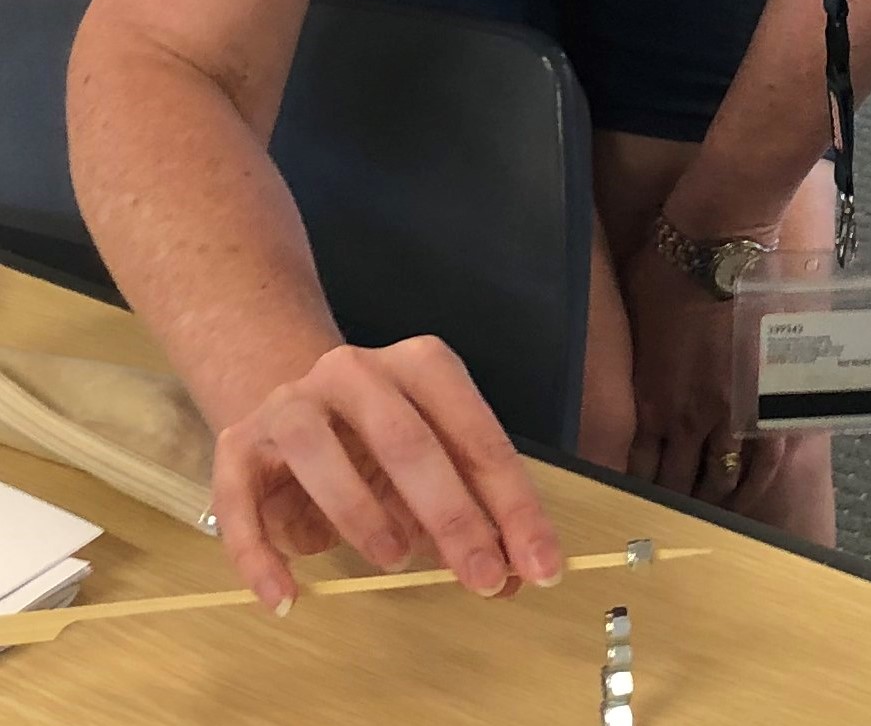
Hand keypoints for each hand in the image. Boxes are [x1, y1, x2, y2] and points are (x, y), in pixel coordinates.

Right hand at [210, 336, 563, 612]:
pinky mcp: (237, 444)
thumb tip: (519, 574)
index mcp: (419, 365)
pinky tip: (286, 598)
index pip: (476, 435)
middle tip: (483, 577)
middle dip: (452, 513)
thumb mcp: (434, 463)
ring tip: (395, 561)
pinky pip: (240, 500)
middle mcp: (354, 371)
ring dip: (359, 511)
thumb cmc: (376, 440)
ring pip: (317, 450)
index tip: (541, 565)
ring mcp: (291, 403)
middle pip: (406, 438)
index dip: (512, 503)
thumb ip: (474, 510)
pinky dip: (261, 554)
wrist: (291, 404)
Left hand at [623, 241, 786, 513]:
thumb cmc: (664, 271)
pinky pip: (761, 461)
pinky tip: (746, 498)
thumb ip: (638, 368)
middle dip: (672, 506)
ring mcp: (728, 411)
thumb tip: (637, 384)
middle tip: (670, 523)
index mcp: (649, 400)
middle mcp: (685, 417)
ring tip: (708, 514)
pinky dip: (752, 487)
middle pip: (676, 482)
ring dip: (711, 502)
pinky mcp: (763, 398)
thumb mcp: (633, 326)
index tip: (633, 507)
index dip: (635, 492)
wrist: (714, 244)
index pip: (638, 467)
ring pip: (719, 480)